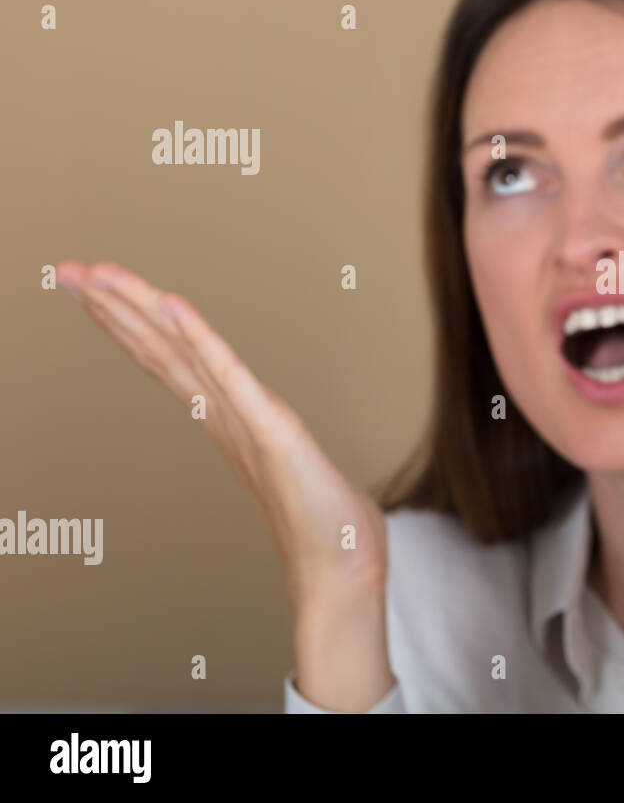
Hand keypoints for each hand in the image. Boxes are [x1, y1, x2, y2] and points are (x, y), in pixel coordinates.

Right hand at [56, 260, 394, 709]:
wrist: (343, 568)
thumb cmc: (323, 522)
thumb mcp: (289, 460)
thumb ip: (272, 441)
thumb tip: (268, 434)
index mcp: (227, 419)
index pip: (169, 358)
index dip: (131, 321)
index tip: (94, 286)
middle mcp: (224, 416)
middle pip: (158, 348)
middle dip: (113, 306)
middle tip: (65, 270)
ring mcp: (243, 422)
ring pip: (179, 353)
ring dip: (137, 309)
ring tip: (94, 274)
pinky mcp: (270, 429)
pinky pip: (228, 374)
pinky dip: (198, 338)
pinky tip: (170, 304)